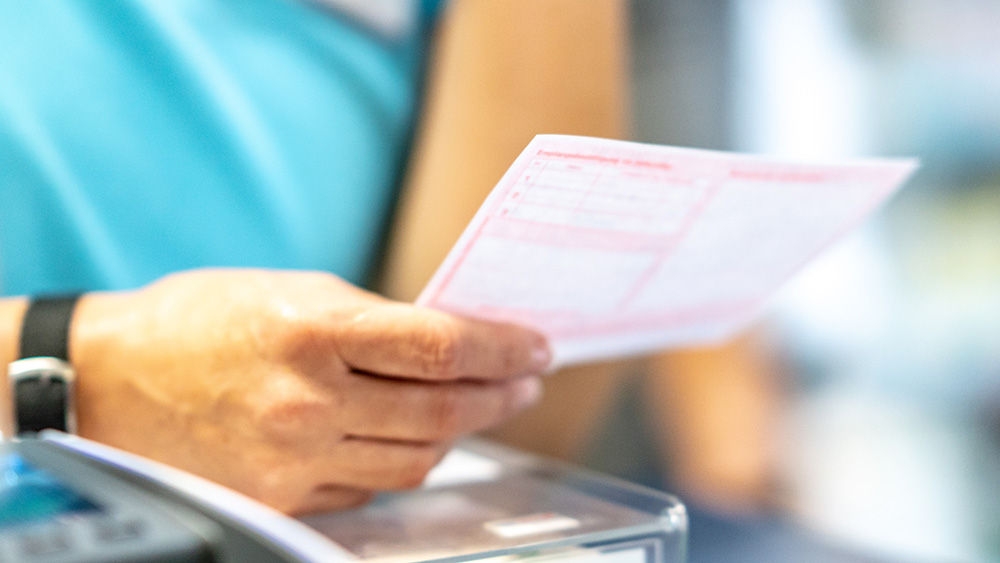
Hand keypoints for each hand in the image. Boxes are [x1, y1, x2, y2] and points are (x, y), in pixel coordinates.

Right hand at [70, 269, 549, 513]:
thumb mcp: (295, 292)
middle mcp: (307, 403)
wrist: (109, 378)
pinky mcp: (282, 497)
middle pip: (441, 411)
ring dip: (461, 432)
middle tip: (527, 380)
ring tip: (483, 406)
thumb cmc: (202, 319)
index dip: (502, 348)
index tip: (536, 347)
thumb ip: (374, 322)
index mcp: (313, 332)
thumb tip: (450, 342)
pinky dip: (402, 460)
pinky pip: (370, 487)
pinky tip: (414, 435)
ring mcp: (294, 459)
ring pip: (415, 460)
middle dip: (499, 395)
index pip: (440, 347)